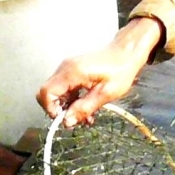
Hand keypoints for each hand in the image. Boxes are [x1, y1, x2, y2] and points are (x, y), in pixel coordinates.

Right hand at [37, 17, 162, 126]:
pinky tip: (86, 107)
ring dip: (67, 106)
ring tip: (86, 116)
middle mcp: (65, 68)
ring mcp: (68, 68)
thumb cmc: (121, 70)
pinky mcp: (73, 70)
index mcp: (72, 72)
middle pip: (48, 93)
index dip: (51, 109)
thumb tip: (67, 121)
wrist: (127, 52)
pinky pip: (65, 88)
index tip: (65, 119)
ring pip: (56, 92)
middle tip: (77, 119)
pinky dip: (72, 99)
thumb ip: (85, 108)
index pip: (46, 92)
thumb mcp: (106, 93)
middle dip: (60, 109)